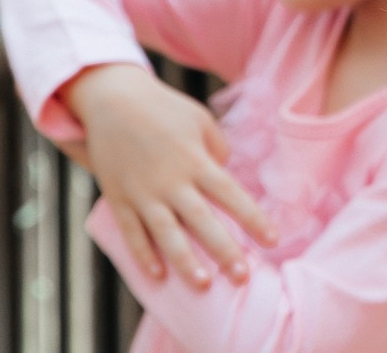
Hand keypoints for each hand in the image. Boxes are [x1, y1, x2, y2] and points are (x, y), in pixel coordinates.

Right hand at [61, 64, 276, 286]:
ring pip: (167, 234)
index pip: (231, 195)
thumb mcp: (200, 120)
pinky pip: (132, 232)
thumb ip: (217, 151)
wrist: (112, 101)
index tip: (273, 240)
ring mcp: (143, 193)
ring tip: (202, 286)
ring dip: (185, 262)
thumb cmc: (164, 110)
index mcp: (196, 161)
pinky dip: (143, 255)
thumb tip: (226, 181)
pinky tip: (157, 276)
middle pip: (203, 221)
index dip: (253, 219)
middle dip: (224, 251)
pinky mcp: (119, 198)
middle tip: (243, 278)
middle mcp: (172, 181)